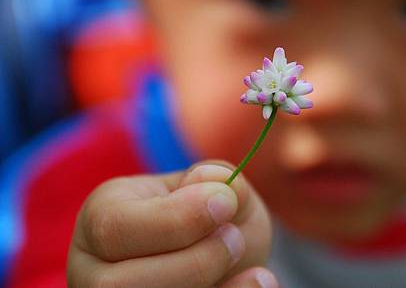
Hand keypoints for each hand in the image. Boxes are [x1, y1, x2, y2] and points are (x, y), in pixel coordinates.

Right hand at [67, 161, 277, 287]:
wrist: (225, 256)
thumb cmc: (212, 217)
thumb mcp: (215, 188)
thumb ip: (217, 180)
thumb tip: (218, 187)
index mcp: (100, 220)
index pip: (114, 228)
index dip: (176, 219)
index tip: (226, 203)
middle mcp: (93, 272)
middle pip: (120, 285)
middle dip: (193, 263)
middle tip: (234, 239)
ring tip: (256, 271)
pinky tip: (260, 283)